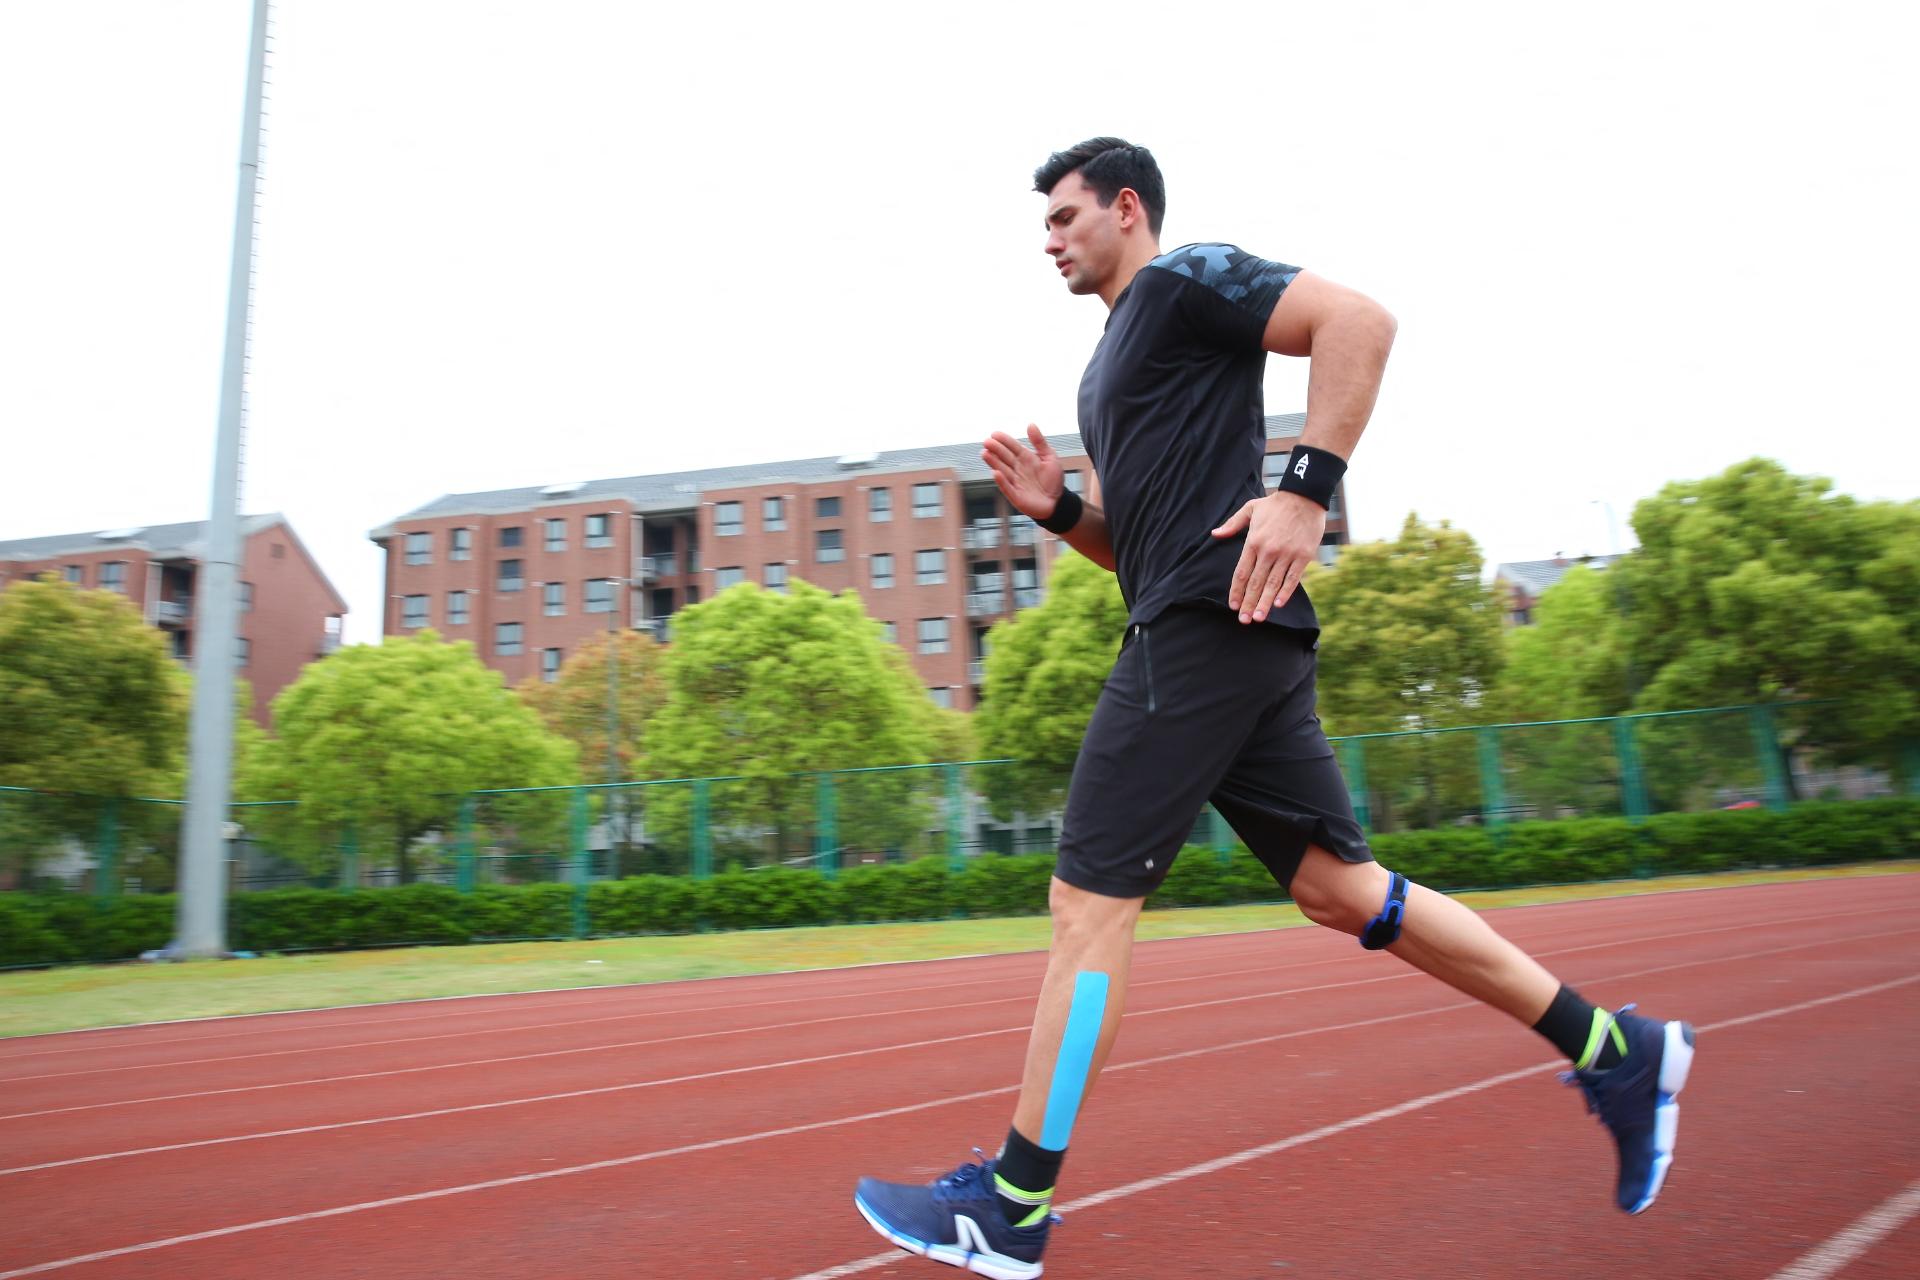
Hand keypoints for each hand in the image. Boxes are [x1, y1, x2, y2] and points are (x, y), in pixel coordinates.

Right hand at [982, 424, 1065, 519]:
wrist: (1057, 502)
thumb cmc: (1053, 480)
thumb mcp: (1050, 457)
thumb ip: (1039, 442)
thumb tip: (1030, 424)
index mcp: (1025, 458)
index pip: (1012, 447)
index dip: (1004, 440)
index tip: (995, 434)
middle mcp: (1018, 469)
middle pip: (1004, 457)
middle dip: (995, 449)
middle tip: (987, 442)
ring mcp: (1015, 482)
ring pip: (1002, 470)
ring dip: (993, 462)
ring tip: (985, 453)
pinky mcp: (1016, 496)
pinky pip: (1007, 488)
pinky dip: (1001, 481)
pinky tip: (995, 473)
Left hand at [1212, 492, 1326, 622]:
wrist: (1304, 496)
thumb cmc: (1275, 504)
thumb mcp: (1250, 509)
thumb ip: (1232, 524)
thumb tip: (1215, 534)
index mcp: (1253, 542)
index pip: (1242, 572)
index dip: (1237, 591)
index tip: (1234, 606)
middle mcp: (1268, 551)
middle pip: (1256, 582)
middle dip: (1249, 603)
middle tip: (1244, 620)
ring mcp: (1286, 554)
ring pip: (1273, 584)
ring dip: (1265, 603)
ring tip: (1259, 618)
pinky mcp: (1303, 556)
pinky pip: (1293, 578)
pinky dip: (1285, 592)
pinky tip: (1278, 604)